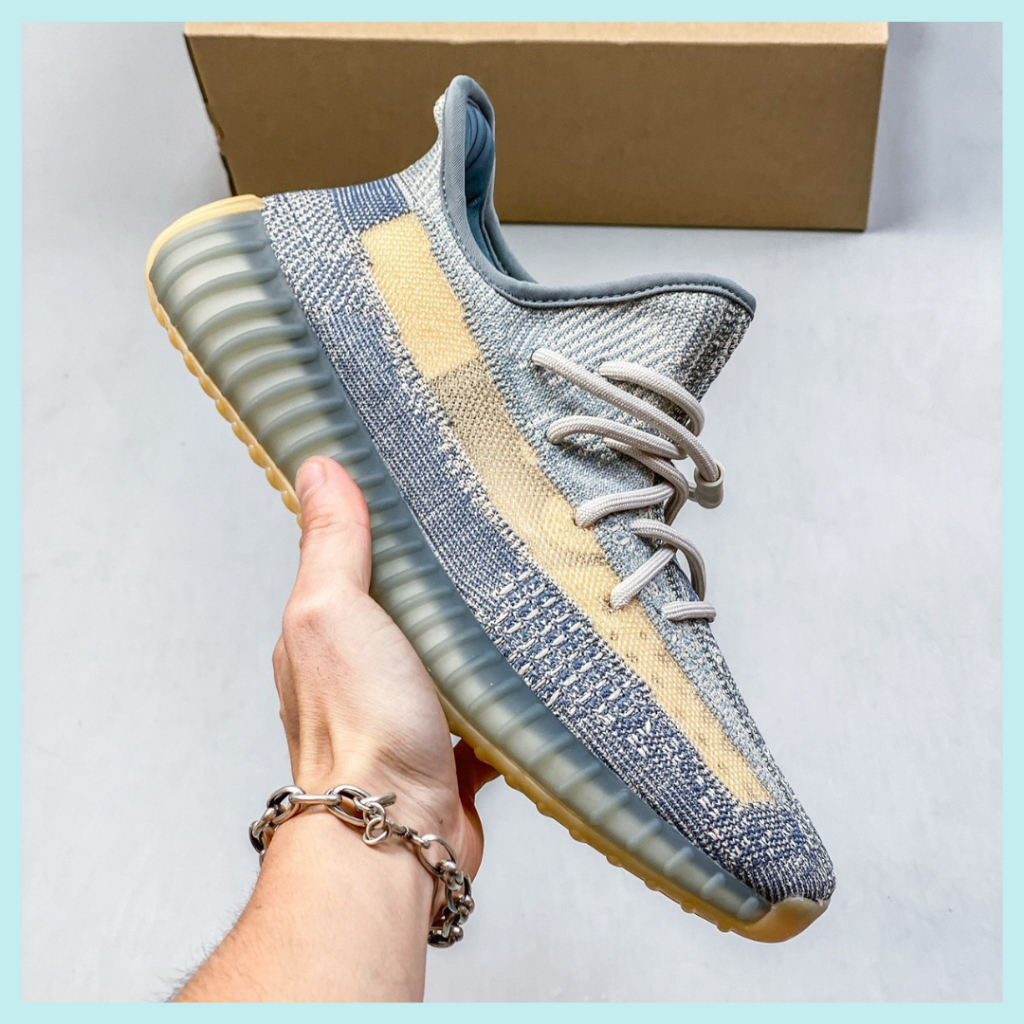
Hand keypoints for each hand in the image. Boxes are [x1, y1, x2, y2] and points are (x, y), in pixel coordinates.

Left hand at [272, 456, 495, 888]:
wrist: (394, 835)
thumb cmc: (358, 728)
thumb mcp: (334, 610)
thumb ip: (332, 543)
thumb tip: (318, 469)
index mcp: (326, 631)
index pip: (349, 560)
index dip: (378, 524)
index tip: (419, 488)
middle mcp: (361, 673)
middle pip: (405, 608)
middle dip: (439, 579)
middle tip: (486, 535)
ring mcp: (408, 713)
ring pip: (449, 658)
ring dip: (475, 637)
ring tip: (520, 592)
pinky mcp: (452, 751)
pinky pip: (486, 711)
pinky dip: (506, 693)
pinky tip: (536, 669)